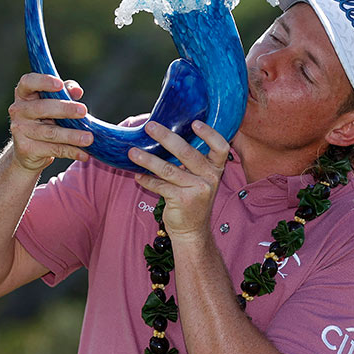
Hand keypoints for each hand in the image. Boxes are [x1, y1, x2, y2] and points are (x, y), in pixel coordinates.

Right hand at [8, 73, 93, 171]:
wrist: (29, 150)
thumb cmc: (45, 119)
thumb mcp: (54, 103)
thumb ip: (65, 92)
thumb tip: (77, 91)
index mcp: (24, 94)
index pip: (28, 82)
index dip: (43, 81)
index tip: (60, 85)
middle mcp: (18, 110)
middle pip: (42, 108)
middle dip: (65, 109)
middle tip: (84, 111)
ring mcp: (20, 130)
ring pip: (50, 132)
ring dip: (72, 135)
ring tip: (89, 138)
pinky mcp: (26, 149)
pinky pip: (53, 149)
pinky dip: (71, 151)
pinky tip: (84, 154)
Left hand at [128, 120, 229, 237]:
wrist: (192, 230)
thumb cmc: (192, 198)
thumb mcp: (200, 178)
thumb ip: (192, 161)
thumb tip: (167, 134)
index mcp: (215, 168)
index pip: (220, 147)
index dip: (209, 134)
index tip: (194, 123)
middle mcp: (209, 178)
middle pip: (187, 153)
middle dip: (166, 137)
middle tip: (150, 127)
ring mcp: (197, 190)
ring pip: (169, 169)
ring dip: (148, 159)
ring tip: (132, 152)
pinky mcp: (182, 200)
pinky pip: (160, 186)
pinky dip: (147, 180)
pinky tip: (137, 175)